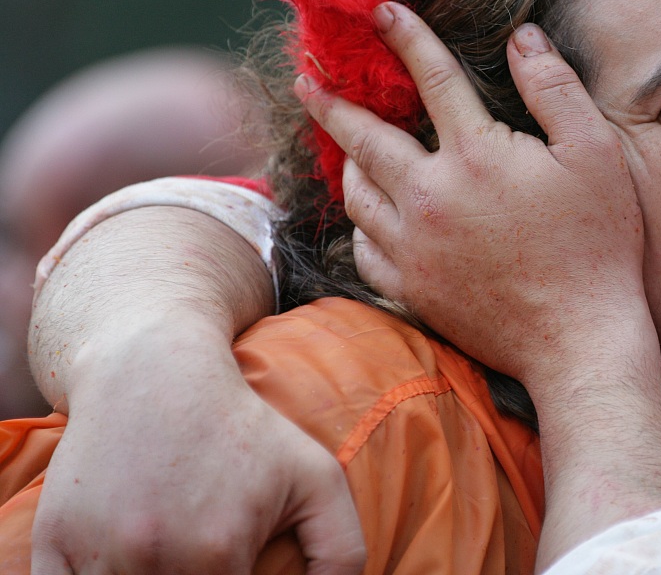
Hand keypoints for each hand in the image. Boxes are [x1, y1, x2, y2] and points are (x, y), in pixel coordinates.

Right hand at [26, 206, 364, 573]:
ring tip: (166, 552)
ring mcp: (96, 553)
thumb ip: (341, 549)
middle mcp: (152, 560)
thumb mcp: (315, 476)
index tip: (234, 568)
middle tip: (202, 556)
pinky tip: (122, 558)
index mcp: (218, 553)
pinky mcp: (53, 544)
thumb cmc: (242, 426)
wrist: (153, 371)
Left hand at [299, 3, 648, 386]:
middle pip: (364, 137)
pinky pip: (364, 249)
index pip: (431, 76)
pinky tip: (371, 216)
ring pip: (356, 194)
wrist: (579, 339)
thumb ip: (553, 87)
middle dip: (332, 102)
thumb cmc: (597, 243)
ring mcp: (414, 248)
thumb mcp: (595, 152)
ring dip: (346, 162)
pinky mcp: (411, 289)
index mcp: (474, 155)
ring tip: (344, 147)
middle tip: (307, 81)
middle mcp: (430, 197)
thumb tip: (522, 38)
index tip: (383, 11)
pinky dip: (362, 225)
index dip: (406, 37)